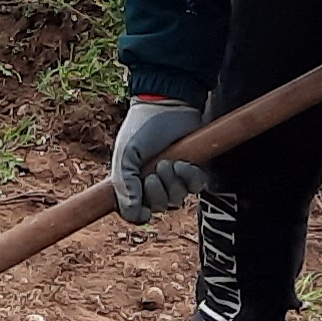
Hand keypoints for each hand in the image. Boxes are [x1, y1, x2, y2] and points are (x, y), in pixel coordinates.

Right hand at [109, 97, 209, 224]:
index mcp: (134, 183)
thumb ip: (124, 185)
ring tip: (167, 162)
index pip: (136, 214)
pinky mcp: (194, 170)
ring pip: (178, 199)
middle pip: (159, 208)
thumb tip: (134, 215)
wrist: (166, 105)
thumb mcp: (125, 156)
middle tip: (154, 172)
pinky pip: (197, 187)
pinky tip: (183, 163)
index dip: (139, 214)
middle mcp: (155, 184)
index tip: (142, 208)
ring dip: (173, 182)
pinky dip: (190, 177)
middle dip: (157, 192)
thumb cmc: (141, 128)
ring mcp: (175, 178)